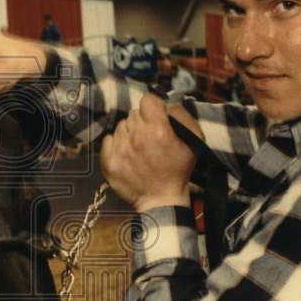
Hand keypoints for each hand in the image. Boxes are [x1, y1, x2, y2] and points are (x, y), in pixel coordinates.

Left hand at [99, 93, 202, 211]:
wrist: (162, 199)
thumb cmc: (179, 170)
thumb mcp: (193, 140)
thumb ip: (181, 115)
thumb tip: (166, 104)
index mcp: (158, 129)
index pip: (147, 100)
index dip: (153, 107)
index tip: (155, 117)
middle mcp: (137, 136)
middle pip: (133, 114)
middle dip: (142, 122)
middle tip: (149, 138)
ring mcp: (121, 149)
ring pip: (121, 126)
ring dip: (129, 134)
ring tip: (139, 148)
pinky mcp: (109, 162)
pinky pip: (108, 140)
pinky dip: (116, 144)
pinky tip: (126, 154)